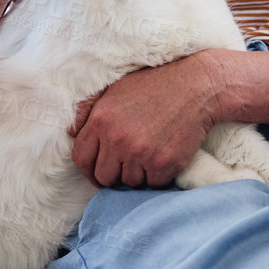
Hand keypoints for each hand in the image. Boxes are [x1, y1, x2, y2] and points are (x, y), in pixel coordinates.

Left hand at [69, 53, 225, 188]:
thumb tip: (70, 132)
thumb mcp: (116, 89)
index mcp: (100, 121)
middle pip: (104, 177)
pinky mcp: (164, 164)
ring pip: (129, 182)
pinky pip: (153, 184)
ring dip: (138, 174)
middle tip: (128, 163)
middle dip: (114, 173)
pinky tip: (164, 157)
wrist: (198, 86)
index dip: (89, 169)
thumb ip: (89, 110)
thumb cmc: (155, 85)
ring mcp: (140, 154)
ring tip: (149, 155)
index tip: (99, 171)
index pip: (81, 159)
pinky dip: (159, 176)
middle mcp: (117, 140)